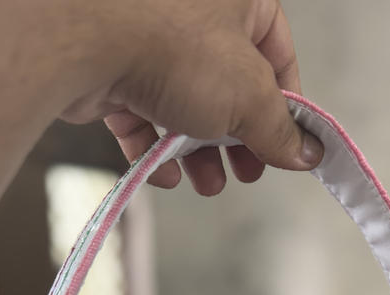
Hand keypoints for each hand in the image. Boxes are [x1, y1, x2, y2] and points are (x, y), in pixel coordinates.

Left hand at [58, 0, 322, 194]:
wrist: (84, 41)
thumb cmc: (172, 46)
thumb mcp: (249, 96)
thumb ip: (279, 129)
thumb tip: (305, 153)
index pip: (277, 53)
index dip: (285, 105)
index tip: (285, 146)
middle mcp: (193, 11)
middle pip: (229, 84)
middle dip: (237, 138)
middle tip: (246, 172)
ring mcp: (149, 37)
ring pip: (184, 103)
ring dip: (198, 152)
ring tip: (207, 184)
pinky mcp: (112, 66)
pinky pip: (141, 112)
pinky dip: (154, 147)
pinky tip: (165, 173)